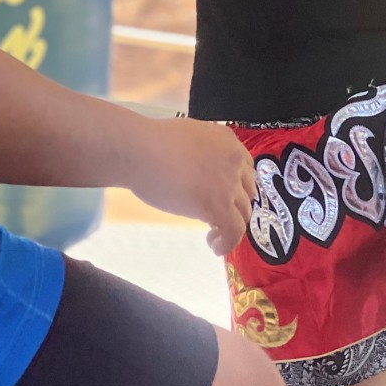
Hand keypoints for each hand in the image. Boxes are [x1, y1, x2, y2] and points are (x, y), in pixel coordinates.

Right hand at [128, 116, 255, 256]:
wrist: (137, 150)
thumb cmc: (150, 144)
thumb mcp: (190, 138)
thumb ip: (205, 154)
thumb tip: (202, 176)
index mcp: (228, 141)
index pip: (246, 171)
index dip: (237, 188)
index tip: (227, 199)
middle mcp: (234, 161)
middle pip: (247, 193)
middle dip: (235, 207)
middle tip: (219, 217)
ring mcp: (228, 184)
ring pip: (243, 214)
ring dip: (230, 227)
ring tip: (213, 235)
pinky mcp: (217, 206)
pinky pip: (234, 231)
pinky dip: (228, 243)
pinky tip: (215, 246)